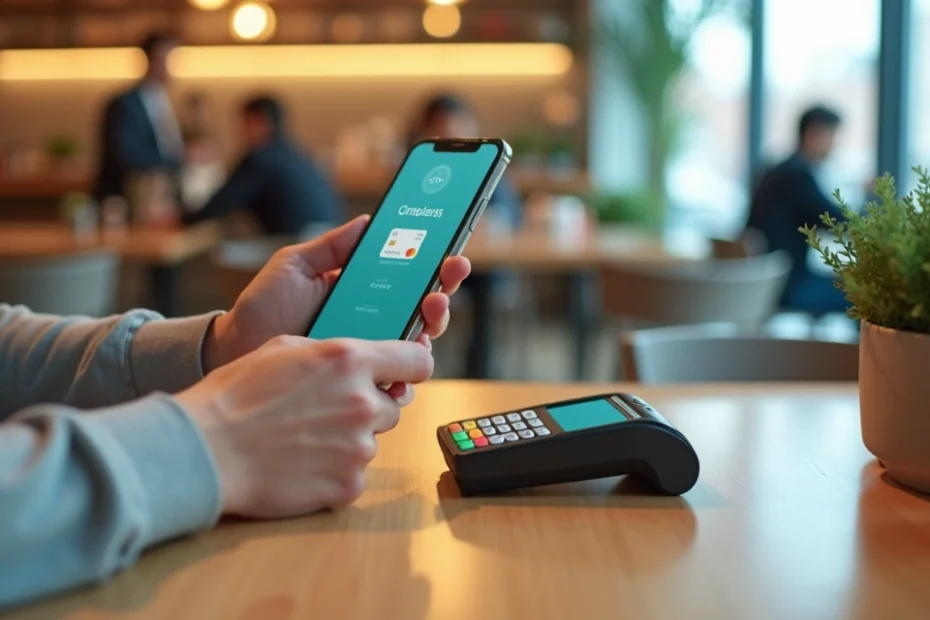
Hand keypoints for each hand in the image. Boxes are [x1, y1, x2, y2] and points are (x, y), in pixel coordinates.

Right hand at [177, 335, 432, 517]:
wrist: (206, 451)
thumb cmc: (235, 396)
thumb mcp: (284, 348)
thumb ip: (333, 352)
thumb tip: (361, 359)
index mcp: (350, 360)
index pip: (417, 363)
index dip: (410, 368)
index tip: (401, 375)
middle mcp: (363, 402)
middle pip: (391, 406)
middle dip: (366, 407)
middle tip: (323, 411)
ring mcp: (359, 447)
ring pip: (370, 440)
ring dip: (347, 440)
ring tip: (302, 439)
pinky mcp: (348, 485)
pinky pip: (355, 474)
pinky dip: (334, 471)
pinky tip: (300, 464)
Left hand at [203, 215, 470, 401]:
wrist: (234, 352)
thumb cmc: (262, 309)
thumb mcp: (293, 266)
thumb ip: (330, 246)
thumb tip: (368, 221)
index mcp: (364, 291)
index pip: (410, 276)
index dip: (436, 264)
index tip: (451, 253)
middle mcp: (373, 322)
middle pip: (425, 308)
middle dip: (443, 291)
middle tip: (444, 281)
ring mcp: (368, 354)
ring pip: (418, 345)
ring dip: (433, 326)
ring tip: (429, 309)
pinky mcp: (359, 384)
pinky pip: (395, 379)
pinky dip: (406, 371)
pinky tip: (404, 357)